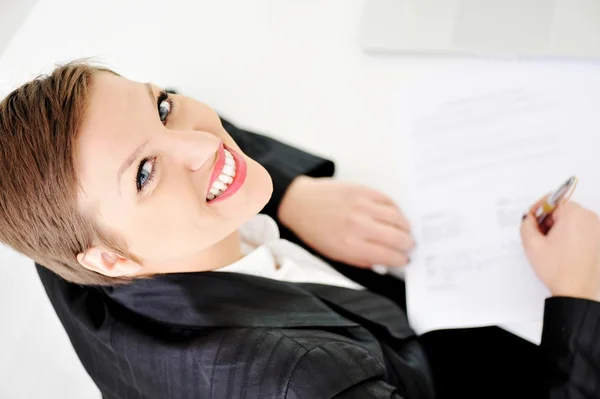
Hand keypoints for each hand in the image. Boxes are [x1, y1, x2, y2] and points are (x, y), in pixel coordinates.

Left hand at [278, 176, 414, 267]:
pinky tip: (395, 215)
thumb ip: (361, 260)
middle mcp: (358, 225)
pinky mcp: (363, 190)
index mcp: (351, 245)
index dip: (401, 259)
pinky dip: (396, 209)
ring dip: (405, 227)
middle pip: (397, 237)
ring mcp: (362, 206)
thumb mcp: (335, 254)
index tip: (404, 260)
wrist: (300, 203)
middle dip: (407, 244)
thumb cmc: (316, 231)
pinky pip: (389, 200)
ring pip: (397, 218)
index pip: (388, 255)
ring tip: (405, 231)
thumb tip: (384, 262)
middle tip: (409, 246)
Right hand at [520, 198, 599, 300]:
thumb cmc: (559, 270)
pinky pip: (581, 229)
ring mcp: (597, 230)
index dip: (539, 208)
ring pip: (572, 220)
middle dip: (548, 219)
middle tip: (539, 234)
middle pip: (564, 209)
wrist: (576, 292)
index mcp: (575, 215)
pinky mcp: (599, 240)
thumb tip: (529, 218)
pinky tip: (560, 249)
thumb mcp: (531, 244)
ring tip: (549, 245)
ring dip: (558, 227)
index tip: (532, 218)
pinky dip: (569, 234)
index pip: (554, 199)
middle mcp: (590, 219)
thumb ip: (526, 224)